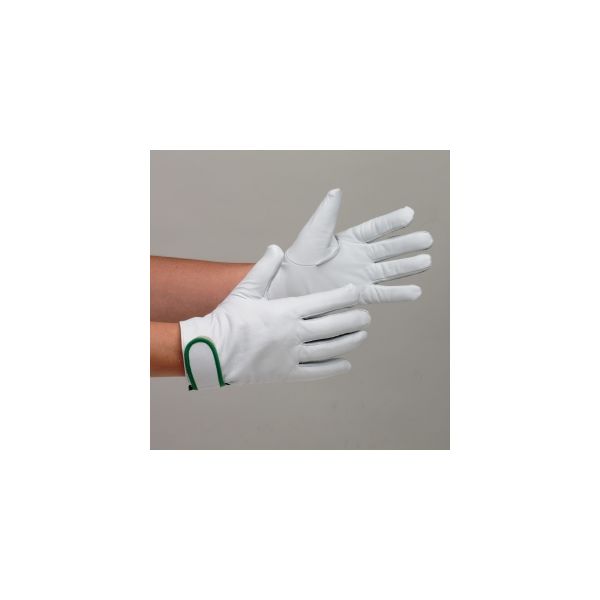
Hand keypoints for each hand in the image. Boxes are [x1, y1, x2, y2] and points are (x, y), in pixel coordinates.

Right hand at [180, 245, 369, 387]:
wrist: (212, 351)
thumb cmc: (227, 319)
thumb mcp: (245, 289)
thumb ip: (264, 268)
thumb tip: (275, 248)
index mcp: (287, 311)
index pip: (324, 302)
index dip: (344, 296)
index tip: (357, 292)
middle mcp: (294, 333)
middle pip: (333, 326)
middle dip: (353, 320)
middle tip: (366, 316)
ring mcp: (291, 354)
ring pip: (329, 348)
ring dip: (348, 342)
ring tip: (361, 336)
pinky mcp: (285, 372)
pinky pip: (315, 371)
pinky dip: (332, 368)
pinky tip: (345, 364)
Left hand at [268, 189, 432, 303]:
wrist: (291, 285)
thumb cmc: (300, 256)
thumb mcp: (315, 231)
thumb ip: (328, 213)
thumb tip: (337, 191)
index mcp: (350, 240)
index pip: (376, 229)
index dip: (392, 222)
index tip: (410, 213)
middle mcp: (359, 258)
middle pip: (389, 250)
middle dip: (408, 245)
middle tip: (428, 239)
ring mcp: (361, 276)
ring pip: (390, 270)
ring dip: (408, 267)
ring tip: (427, 261)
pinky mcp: (358, 294)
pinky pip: (381, 294)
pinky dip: (398, 294)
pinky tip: (416, 292)